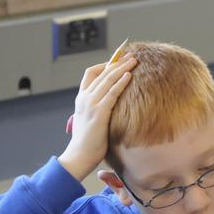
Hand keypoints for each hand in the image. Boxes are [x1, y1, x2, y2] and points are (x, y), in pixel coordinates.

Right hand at [58, 56, 136, 181]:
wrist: (79, 156)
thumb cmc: (87, 143)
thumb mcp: (89, 121)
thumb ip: (97, 110)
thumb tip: (110, 107)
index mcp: (81, 99)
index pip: (91, 73)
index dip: (105, 65)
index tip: (119, 61)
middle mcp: (84, 98)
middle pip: (102, 73)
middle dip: (118, 62)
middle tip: (131, 56)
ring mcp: (91, 104)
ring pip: (108, 79)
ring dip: (122, 68)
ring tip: (134, 60)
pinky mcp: (99, 113)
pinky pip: (112, 93)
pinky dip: (121, 82)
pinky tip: (129, 76)